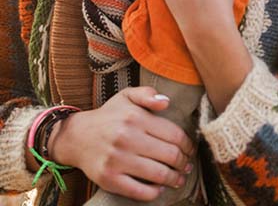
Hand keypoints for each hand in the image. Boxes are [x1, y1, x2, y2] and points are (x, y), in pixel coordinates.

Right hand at [49, 87, 193, 200]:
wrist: (77, 137)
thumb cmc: (109, 116)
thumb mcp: (127, 96)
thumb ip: (148, 94)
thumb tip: (166, 102)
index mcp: (136, 118)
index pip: (173, 134)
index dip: (187, 144)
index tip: (190, 149)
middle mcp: (127, 138)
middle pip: (169, 155)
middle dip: (183, 162)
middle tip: (187, 165)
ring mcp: (117, 160)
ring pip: (158, 174)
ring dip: (174, 178)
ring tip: (179, 178)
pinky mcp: (109, 179)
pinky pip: (139, 191)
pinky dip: (154, 192)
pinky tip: (160, 188)